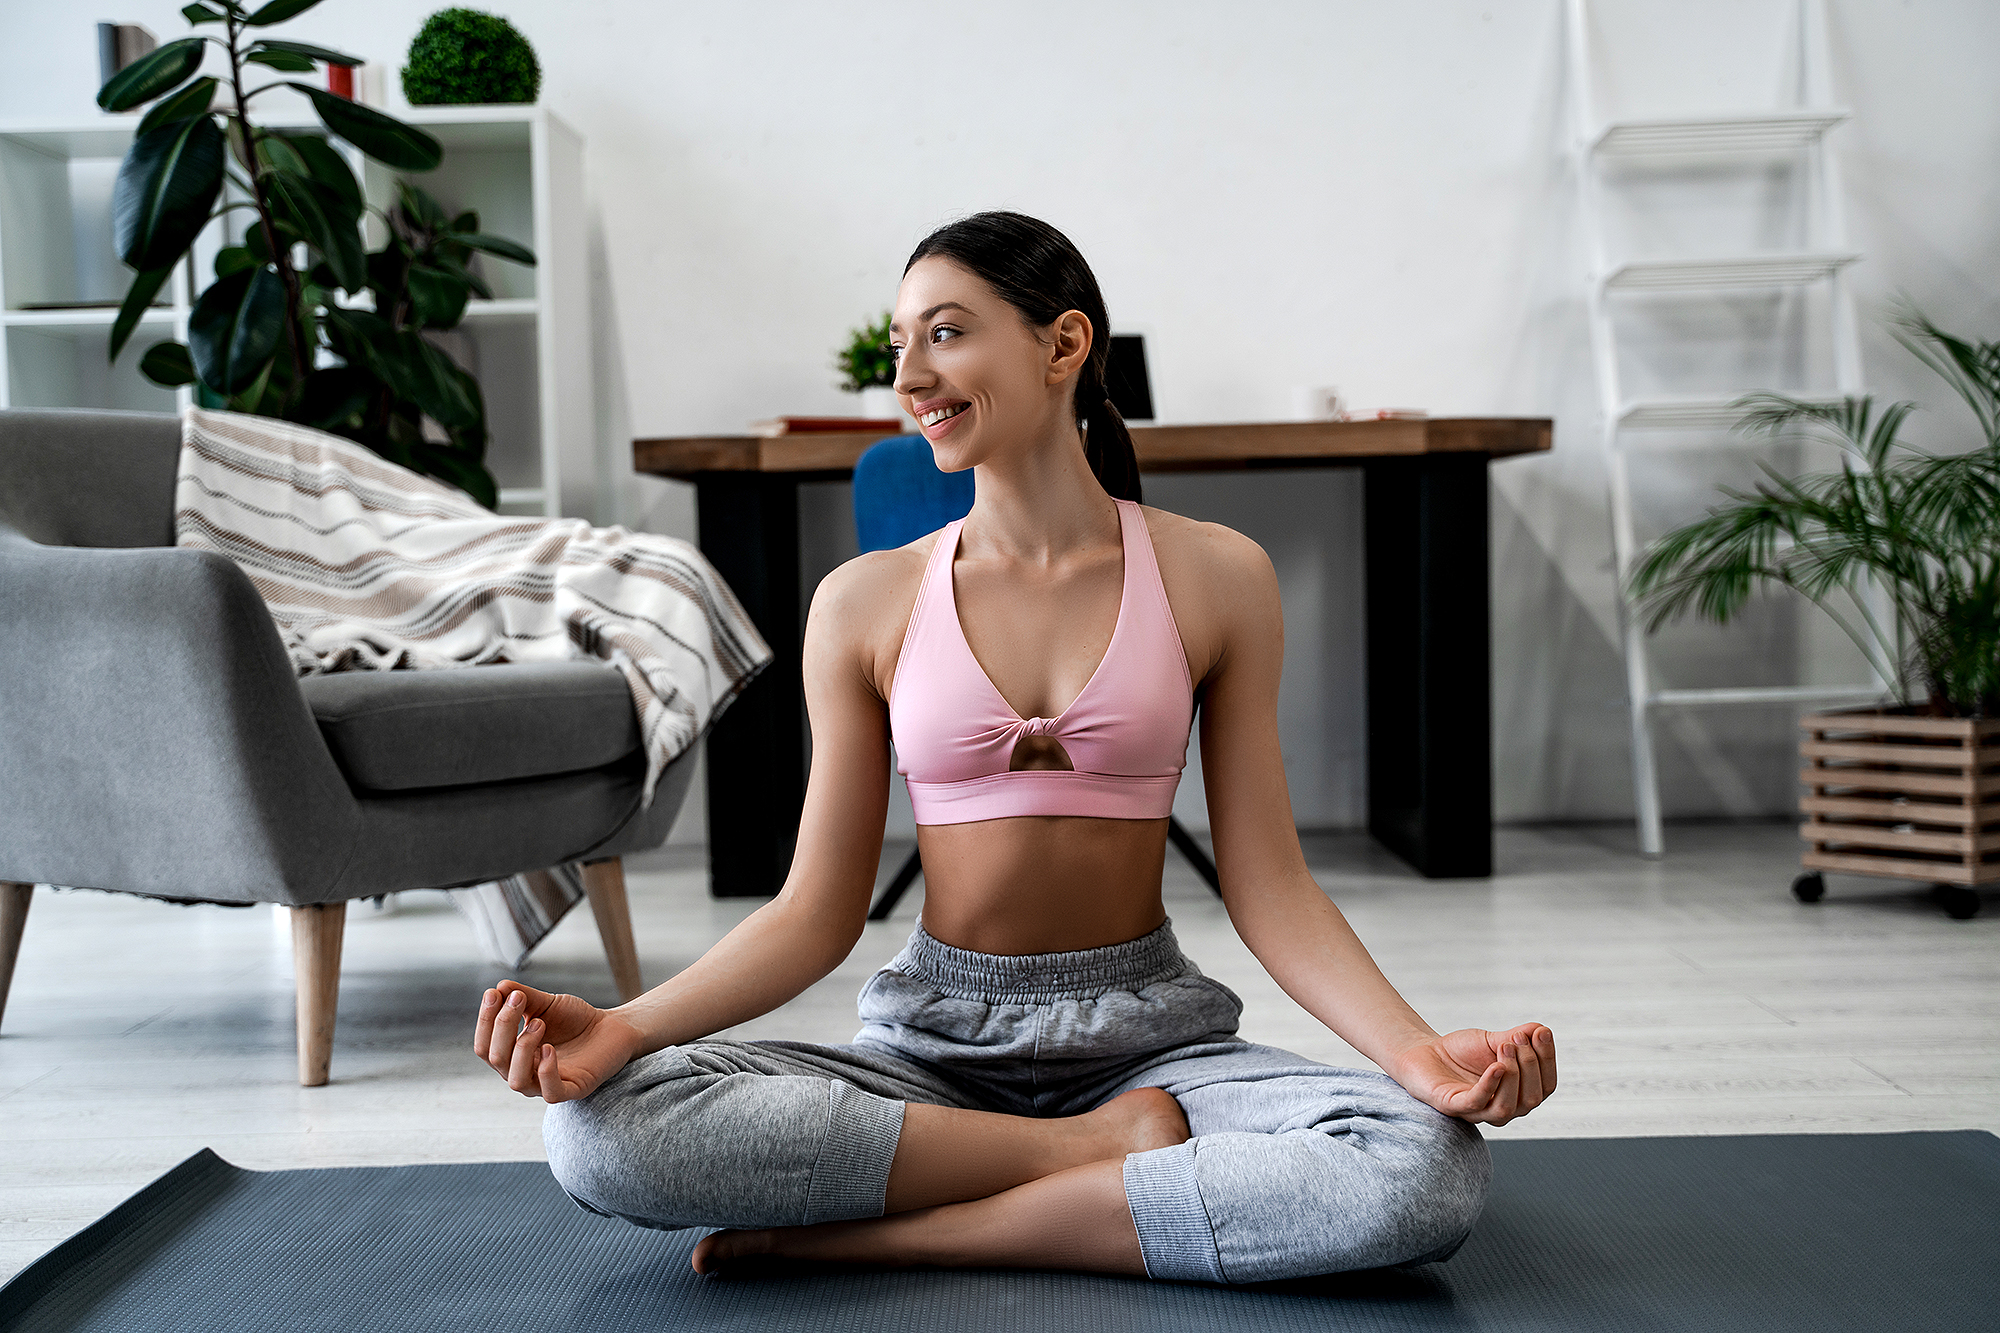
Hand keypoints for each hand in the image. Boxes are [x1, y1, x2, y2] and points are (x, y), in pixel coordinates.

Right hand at [473, 980, 642, 1103]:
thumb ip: (523, 997)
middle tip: (520, 1000)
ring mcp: (546, 1084)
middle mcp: (523, 1073)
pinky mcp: (572, 1089)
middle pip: (496, 1059)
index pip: (484, 1046)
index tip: (495, 993)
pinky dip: (545, 1071)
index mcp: (512, 1056)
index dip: (485, 1021)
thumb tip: (500, 986)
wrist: (611, 1027)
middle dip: (502, 1026)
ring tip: (539, 1023)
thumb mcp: (546, 1004)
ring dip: (522, 1048)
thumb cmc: (575, 1019)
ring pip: (516, 1081)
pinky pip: (550, 1092)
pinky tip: (549, 1048)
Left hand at [1390, 1023, 1556, 1126]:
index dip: (1548, 1061)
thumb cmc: (1461, 1051)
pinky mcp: (1454, 1107)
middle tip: (1517, 1039)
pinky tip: (1496, 1066)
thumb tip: (1542, 1030)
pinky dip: (1490, 1085)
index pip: (1546, 1086)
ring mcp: (1478, 1111)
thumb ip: (1518, 1037)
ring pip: (1507, 1108)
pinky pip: (1477, 1103)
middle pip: (1531, 1098)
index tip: (1541, 1033)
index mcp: (1518, 1094)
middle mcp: (1502, 1108)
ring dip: (1513, 1076)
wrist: (1424, 1051)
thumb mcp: (1494, 1040)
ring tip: (1506, 1048)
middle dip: (1530, 1066)